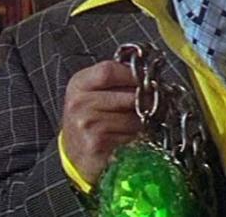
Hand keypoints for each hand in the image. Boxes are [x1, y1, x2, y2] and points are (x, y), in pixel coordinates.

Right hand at [62, 60, 142, 182]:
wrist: (75, 154)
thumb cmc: (90, 121)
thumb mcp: (95, 95)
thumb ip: (117, 82)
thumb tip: (147, 78)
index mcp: (79, 84)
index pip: (109, 70)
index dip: (132, 75)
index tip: (145, 81)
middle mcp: (79, 102)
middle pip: (128, 95)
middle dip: (145, 101)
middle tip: (149, 105)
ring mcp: (86, 123)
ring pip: (133, 117)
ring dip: (140, 122)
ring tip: (132, 124)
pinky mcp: (95, 142)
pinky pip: (129, 135)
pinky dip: (133, 137)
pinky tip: (125, 138)